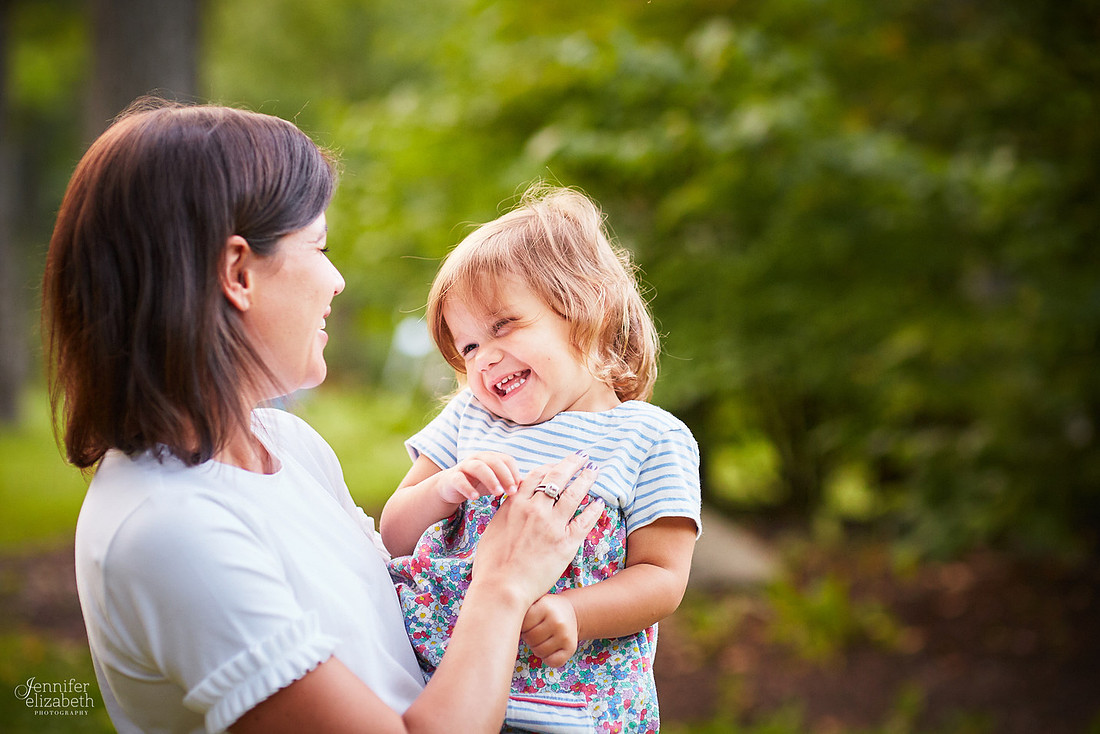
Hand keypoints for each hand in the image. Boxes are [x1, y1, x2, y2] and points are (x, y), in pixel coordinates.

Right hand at [436, 452, 520, 503]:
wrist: (450, 487)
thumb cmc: (477, 483)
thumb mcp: (495, 482)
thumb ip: (509, 482)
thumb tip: (528, 485)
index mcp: (490, 458)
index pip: (506, 460)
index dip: (514, 472)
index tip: (519, 487)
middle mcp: (478, 459)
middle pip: (494, 461)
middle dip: (505, 476)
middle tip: (512, 491)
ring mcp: (464, 466)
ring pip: (478, 467)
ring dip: (490, 479)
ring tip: (498, 493)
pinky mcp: (452, 477)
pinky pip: (460, 480)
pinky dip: (468, 488)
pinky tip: (475, 497)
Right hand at [471, 453, 602, 608]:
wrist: (501, 588)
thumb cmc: (491, 564)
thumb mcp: (493, 529)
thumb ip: (506, 513)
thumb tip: (511, 503)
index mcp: (515, 504)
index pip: (536, 477)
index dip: (549, 468)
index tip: (557, 465)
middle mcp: (535, 510)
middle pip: (557, 478)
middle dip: (571, 464)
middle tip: (582, 456)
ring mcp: (552, 525)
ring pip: (574, 494)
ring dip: (586, 479)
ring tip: (594, 470)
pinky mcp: (566, 543)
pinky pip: (584, 521)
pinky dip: (593, 510)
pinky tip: (599, 503)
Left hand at [522, 594, 578, 666]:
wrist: (570, 611)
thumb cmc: (546, 609)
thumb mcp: (535, 603)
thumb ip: (520, 610)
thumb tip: (502, 628)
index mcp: (545, 606)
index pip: (523, 625)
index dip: (522, 626)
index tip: (527, 621)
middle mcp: (557, 621)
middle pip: (530, 639)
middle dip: (529, 637)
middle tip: (534, 630)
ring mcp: (565, 635)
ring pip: (539, 652)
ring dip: (537, 648)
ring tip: (541, 638)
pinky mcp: (571, 648)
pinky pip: (552, 661)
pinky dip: (548, 658)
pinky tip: (549, 648)